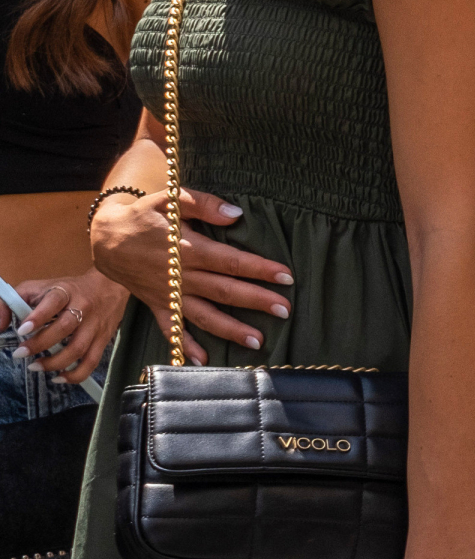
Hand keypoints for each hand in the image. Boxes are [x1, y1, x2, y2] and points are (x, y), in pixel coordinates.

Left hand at [11, 269, 130, 382]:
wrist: (111, 286)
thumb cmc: (68, 289)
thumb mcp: (39, 288)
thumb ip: (13, 302)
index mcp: (66, 291)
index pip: (54, 301)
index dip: (39, 316)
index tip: (22, 330)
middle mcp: (83, 308)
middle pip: (65, 327)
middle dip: (40, 343)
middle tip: (20, 353)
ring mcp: (95, 326)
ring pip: (78, 348)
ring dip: (54, 362)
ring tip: (34, 366)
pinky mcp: (103, 340)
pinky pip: (91, 362)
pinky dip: (76, 374)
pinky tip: (59, 378)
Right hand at [90, 186, 291, 362]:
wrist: (104, 238)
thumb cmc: (144, 216)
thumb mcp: (170, 199)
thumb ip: (203, 204)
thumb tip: (235, 214)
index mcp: (187, 249)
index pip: (230, 261)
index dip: (259, 268)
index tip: (286, 276)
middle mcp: (179, 276)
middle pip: (223, 291)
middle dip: (255, 301)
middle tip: (285, 310)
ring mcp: (167, 294)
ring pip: (203, 315)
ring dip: (230, 330)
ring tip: (258, 342)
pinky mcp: (156, 304)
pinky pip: (170, 328)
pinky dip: (184, 345)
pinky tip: (203, 360)